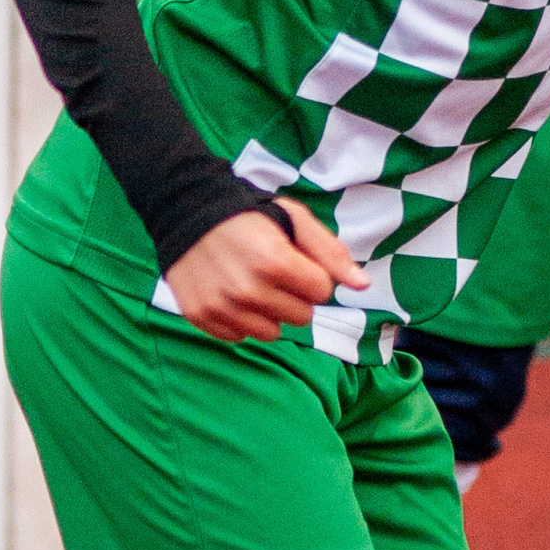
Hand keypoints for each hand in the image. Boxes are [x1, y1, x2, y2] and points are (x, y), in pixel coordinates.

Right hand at [168, 199, 366, 344]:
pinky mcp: (202, 318)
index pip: (322, 292)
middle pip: (301, 317)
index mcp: (276, 263)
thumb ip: (330, 253)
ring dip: (270, 313)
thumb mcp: (295, 219)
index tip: (296, 261)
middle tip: (275, 273)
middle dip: (295, 296)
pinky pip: (240, 337)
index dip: (314, 276)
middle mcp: (248, 290)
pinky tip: (233, 295)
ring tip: (255, 284)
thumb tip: (363, 286)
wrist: (185, 213)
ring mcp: (222, 307)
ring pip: (272, 333)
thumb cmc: (249, 216)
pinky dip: (242, 321)